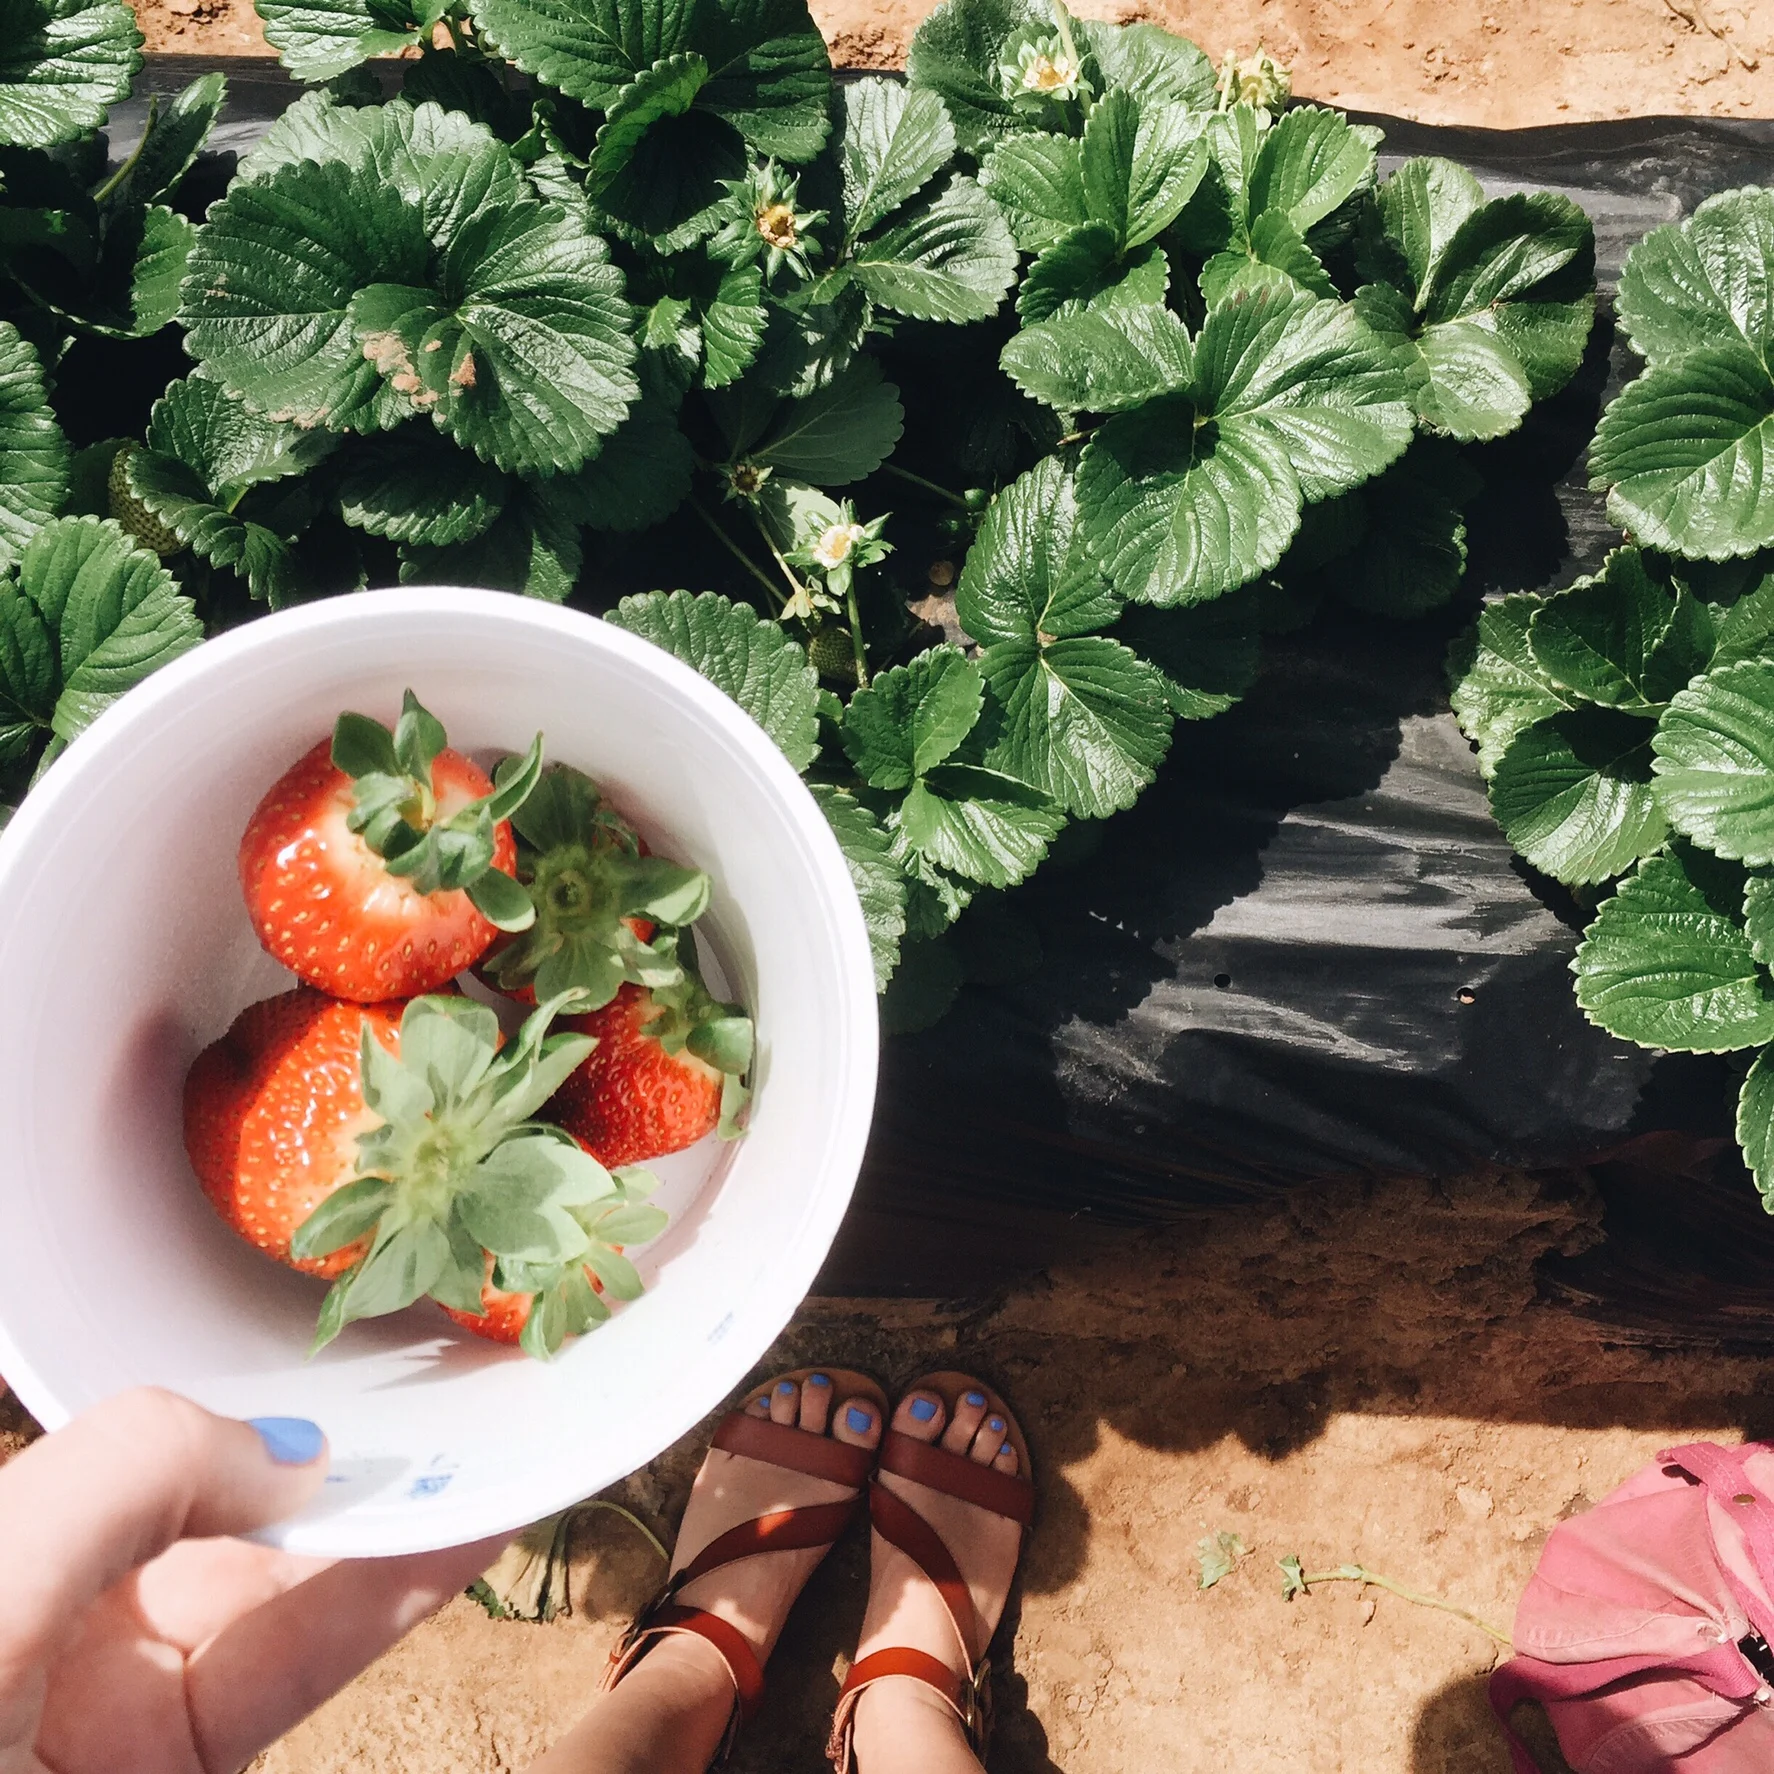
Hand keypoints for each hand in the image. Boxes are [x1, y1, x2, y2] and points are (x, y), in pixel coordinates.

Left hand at [0, 1387, 506, 1773]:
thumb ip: (128, 1478)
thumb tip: (285, 1450)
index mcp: (0, 1562)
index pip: (127, 1453)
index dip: (229, 1407)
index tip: (331, 1365)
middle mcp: (55, 1623)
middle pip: (215, 1514)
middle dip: (322, 1461)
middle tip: (439, 1404)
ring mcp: (119, 1710)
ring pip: (274, 1591)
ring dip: (381, 1527)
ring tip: (481, 1460)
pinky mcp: (185, 1769)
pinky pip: (299, 1667)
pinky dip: (381, 1605)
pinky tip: (445, 1548)